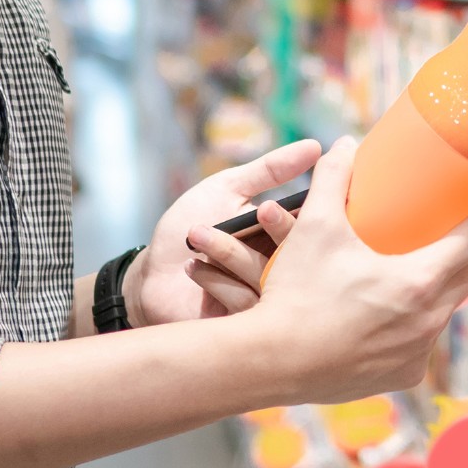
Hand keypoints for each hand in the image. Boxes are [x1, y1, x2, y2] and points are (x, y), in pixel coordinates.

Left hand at [124, 140, 320, 325]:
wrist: (152, 273)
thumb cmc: (188, 226)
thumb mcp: (228, 188)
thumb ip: (270, 169)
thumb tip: (316, 146)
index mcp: (284, 234)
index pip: (313, 225)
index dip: (310, 212)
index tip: (280, 202)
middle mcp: (283, 268)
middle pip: (301, 254)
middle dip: (279, 230)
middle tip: (256, 213)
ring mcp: (266, 298)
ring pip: (271, 279)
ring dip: (230, 253)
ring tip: (198, 234)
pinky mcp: (245, 322)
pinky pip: (246, 305)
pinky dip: (217, 283)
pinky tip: (192, 265)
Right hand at [248, 136, 467, 402]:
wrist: (269, 363)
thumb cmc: (296, 294)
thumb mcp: (315, 228)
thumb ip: (334, 181)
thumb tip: (345, 145)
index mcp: (420, 280)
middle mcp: (431, 319)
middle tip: (466, 218)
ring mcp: (420, 351)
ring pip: (449, 305)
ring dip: (443, 280)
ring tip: (420, 261)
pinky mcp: (405, 375)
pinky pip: (424, 338)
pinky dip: (416, 317)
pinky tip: (393, 307)